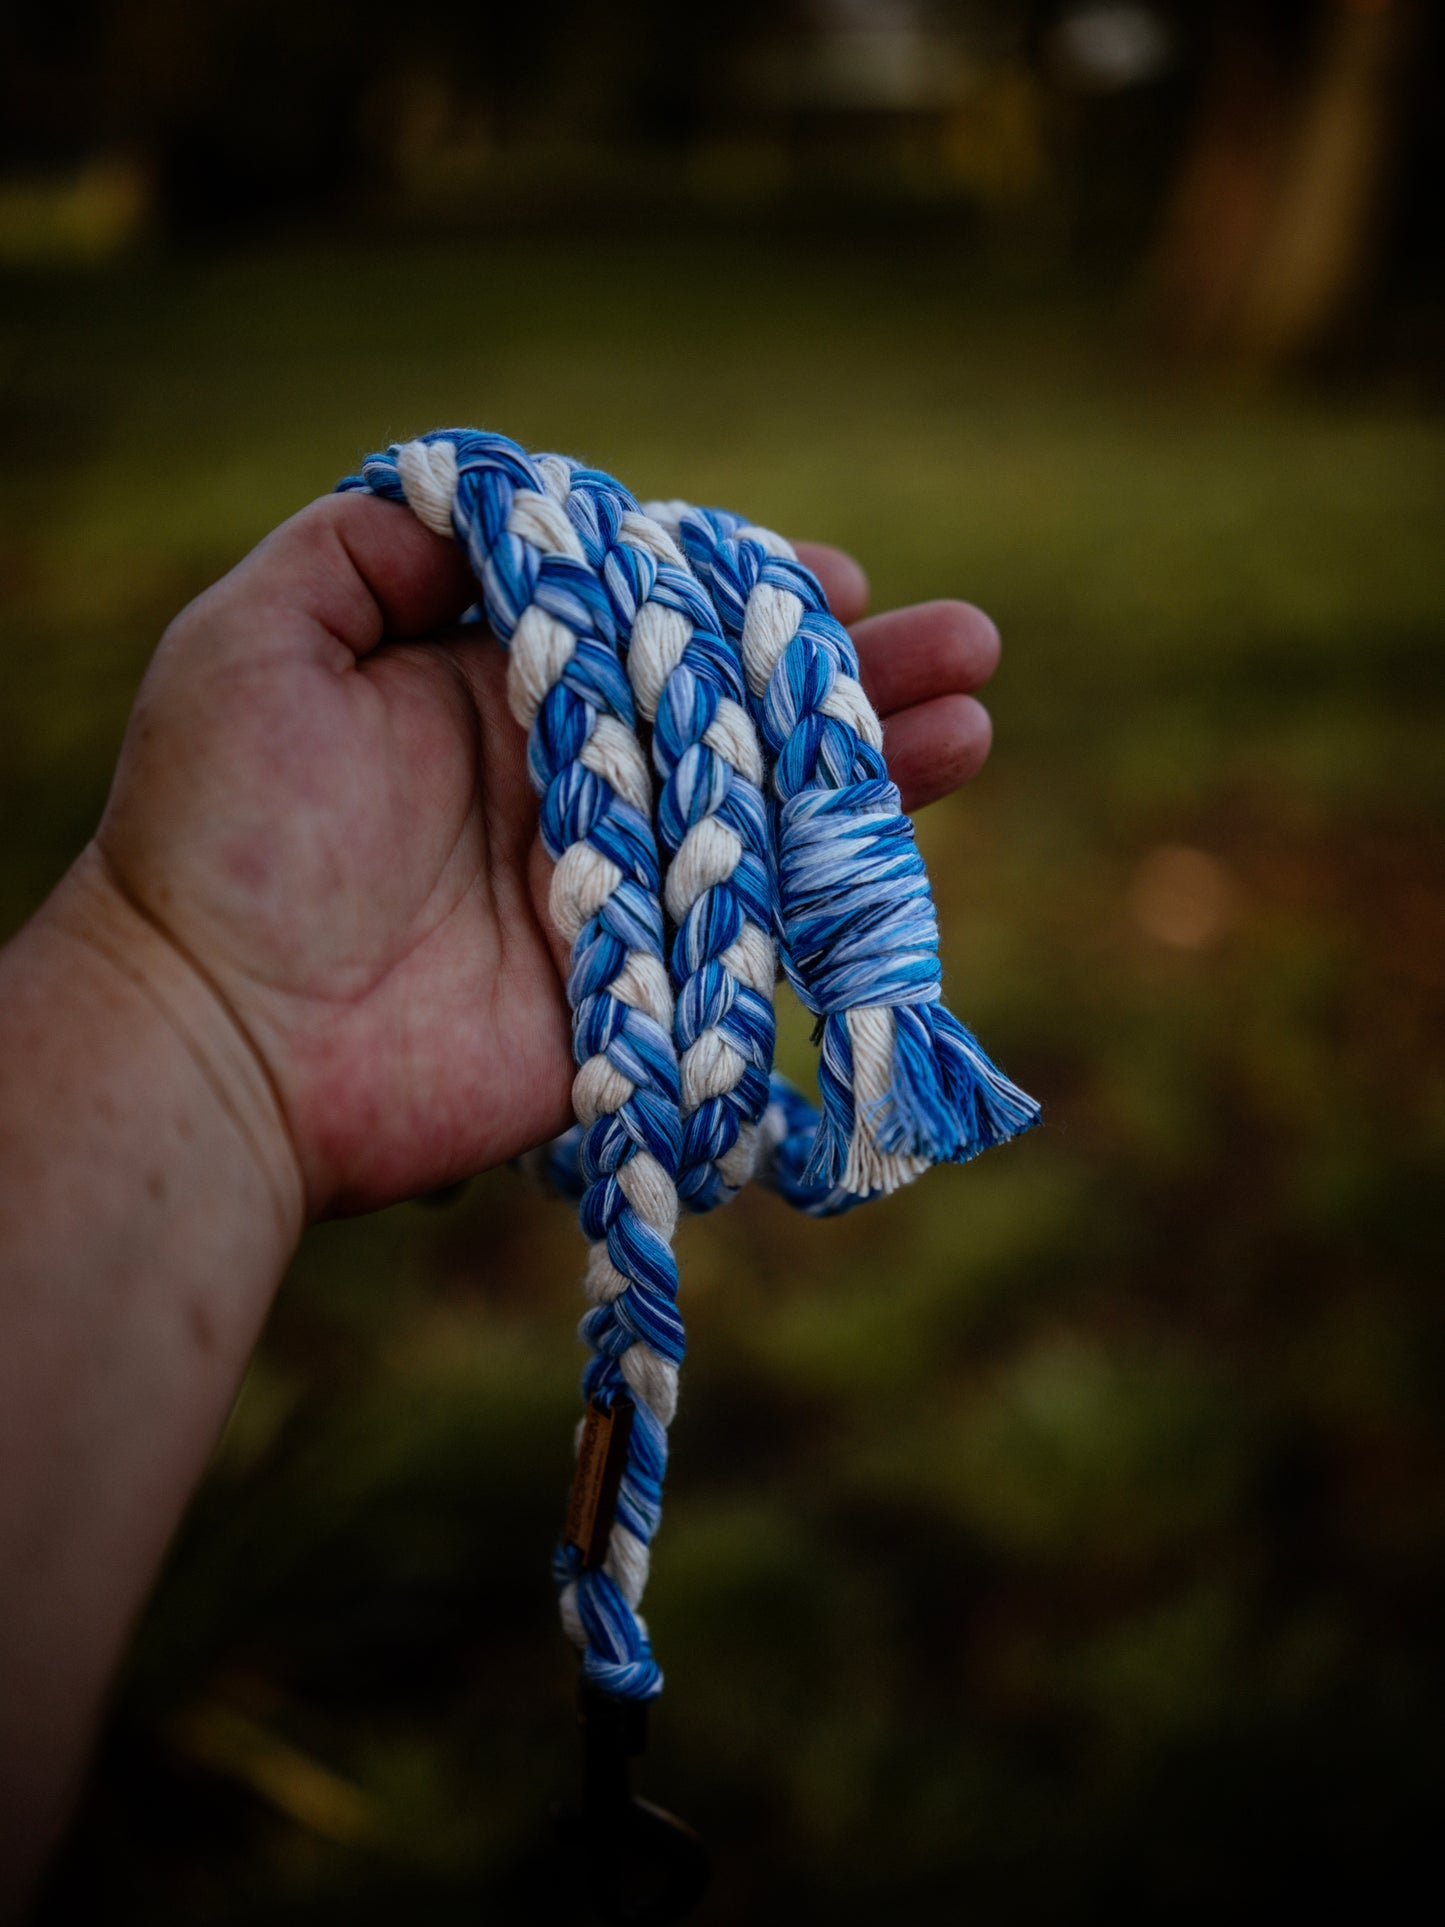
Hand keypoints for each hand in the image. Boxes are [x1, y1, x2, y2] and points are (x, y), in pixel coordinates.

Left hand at [94, 494, 1002, 1218]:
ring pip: (769, 814)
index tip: (832, 574)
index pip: (653, 623)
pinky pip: (758, 934)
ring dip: (876, 764)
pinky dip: (839, 890)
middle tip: (965, 640)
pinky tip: (911, 832)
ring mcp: (615, 889)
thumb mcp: (261, 639)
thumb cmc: (225, 833)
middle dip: (851, 673)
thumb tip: (495, 495)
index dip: (746, 592)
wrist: (218, 1037)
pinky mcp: (640, 990)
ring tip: (973, 713)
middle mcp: (573, 783)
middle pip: (738, 714)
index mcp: (500, 693)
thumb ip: (371, 547)